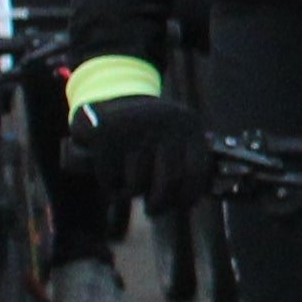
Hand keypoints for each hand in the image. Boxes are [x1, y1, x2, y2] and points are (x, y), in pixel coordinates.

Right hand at [66, 57, 210, 210]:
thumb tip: (191, 199)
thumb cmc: (151, 128)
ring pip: (137, 185)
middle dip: (161, 203)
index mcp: (189, 124)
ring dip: (132, 193)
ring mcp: (135, 128)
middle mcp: (164, 123)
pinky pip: (111, 180)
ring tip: (131, 186)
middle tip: (154, 210)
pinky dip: (111, 186)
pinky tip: (113, 177)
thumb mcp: (176, 133)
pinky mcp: (104, 136)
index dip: (189, 196)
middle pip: (169, 182)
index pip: (197, 171)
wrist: (112, 91)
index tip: (181, 206)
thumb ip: (187, 159)